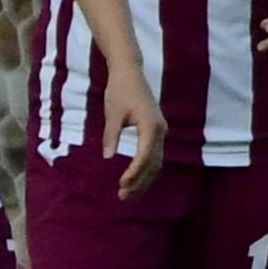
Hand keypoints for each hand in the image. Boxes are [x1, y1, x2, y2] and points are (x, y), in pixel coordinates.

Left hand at [103, 62, 165, 201]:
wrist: (130, 72)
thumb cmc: (119, 90)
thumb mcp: (112, 113)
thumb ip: (111, 135)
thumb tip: (107, 157)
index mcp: (151, 126)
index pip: (144, 156)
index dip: (134, 173)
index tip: (122, 185)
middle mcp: (160, 130)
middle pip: (153, 164)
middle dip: (139, 182)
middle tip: (123, 196)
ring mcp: (161, 131)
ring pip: (156, 162)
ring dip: (143, 179)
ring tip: (128, 193)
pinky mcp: (157, 131)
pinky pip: (154, 155)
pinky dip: (146, 170)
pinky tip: (135, 179)